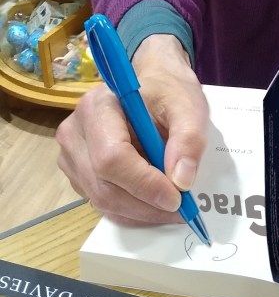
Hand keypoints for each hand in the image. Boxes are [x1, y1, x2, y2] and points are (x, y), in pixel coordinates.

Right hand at [56, 34, 208, 225]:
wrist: (152, 84)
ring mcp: (71, 154)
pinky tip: (153, 201)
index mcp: (98, 107)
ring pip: (102, 200)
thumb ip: (189, 139)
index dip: (144, 184)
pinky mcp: (76, 172)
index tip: (177, 196)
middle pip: (104, 186)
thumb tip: (181, 180)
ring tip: (171, 205)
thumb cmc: (167, 91)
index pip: (112, 158)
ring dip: (140, 212)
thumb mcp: (189, 106)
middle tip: (182, 209)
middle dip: (146, 205)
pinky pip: (100, 203)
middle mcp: (75, 132)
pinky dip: (130, 211)